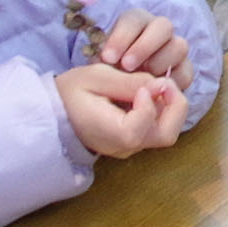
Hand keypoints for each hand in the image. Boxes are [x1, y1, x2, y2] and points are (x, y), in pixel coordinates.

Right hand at [56, 64, 191, 158]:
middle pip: (167, 135)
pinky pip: (155, 129)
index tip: (141, 84)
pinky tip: (146, 94)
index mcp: (113, 134)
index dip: (151, 99)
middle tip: (166, 83)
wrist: (52, 113)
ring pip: (166, 132)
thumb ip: (129, 82)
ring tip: (154, 86)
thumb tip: (161, 84)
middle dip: (175, 106)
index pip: (146, 123)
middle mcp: (125, 147)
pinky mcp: (131, 143)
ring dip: (169, 107)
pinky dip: (159, 111)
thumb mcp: (96, 78)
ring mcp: (130, 148)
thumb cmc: (69, 93)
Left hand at [99, 8, 192, 90]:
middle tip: (126, 66)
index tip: (107, 58)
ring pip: (179, 46)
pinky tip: (155, 92)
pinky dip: (172, 81)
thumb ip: (108, 65)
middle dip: (144, 46)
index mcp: (136, 23)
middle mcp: (158, 31)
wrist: (114, 96)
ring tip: (142, 80)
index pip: (134, 19)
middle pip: (163, 26)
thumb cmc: (106, 77)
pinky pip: (186, 71)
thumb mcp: (99, 68)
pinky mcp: (184, 70)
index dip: (122, 37)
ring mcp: (174, 49)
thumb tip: (124, 69)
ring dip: (160, 62)